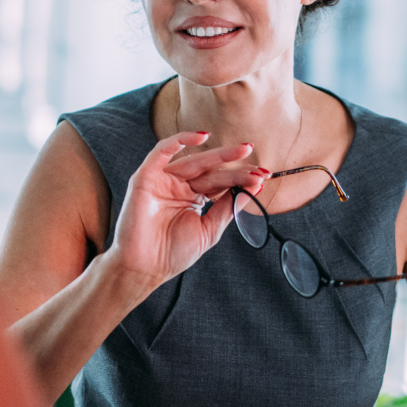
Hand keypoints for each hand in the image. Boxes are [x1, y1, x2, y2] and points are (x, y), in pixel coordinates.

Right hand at [105, 133, 266, 292]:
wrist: (143, 269)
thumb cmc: (172, 253)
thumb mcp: (209, 230)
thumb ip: (227, 208)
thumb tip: (253, 188)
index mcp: (194, 197)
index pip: (221, 183)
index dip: (241, 179)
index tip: (263, 178)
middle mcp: (179, 185)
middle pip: (212, 171)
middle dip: (236, 168)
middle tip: (259, 166)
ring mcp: (163, 179)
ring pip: (195, 161)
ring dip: (220, 155)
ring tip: (243, 151)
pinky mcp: (146, 176)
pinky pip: (163, 151)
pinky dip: (180, 140)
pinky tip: (202, 137)